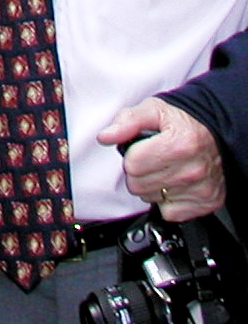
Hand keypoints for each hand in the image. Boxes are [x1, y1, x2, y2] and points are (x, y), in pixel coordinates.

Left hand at [97, 97, 225, 221]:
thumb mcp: (153, 110)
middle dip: (138, 173)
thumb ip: (127, 121)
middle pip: (138, 185)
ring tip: (165, 171)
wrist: (216, 136)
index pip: (132, 164)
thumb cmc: (183, 124)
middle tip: (151, 161)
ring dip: (152, 187)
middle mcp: (194, 169)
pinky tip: (175, 185)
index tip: (141, 150)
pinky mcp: (206, 203)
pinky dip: (167, 201)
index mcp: (180, 143)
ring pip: (151, 199)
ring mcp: (202, 188)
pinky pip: (169, 213)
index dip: (131, 156)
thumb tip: (106, 136)